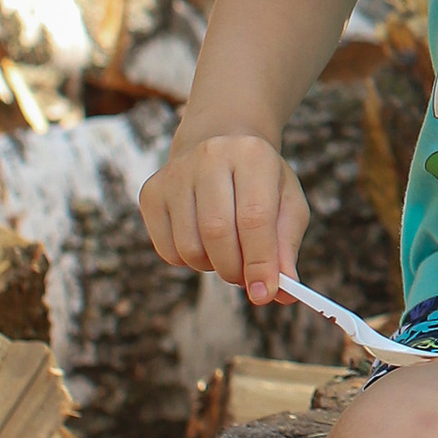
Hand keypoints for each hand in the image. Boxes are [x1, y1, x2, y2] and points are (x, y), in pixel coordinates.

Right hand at [139, 129, 310, 305]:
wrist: (221, 143)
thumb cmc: (261, 182)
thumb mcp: (287, 205)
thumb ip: (286, 247)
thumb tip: (281, 293)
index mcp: (252, 155)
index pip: (254, 218)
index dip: (260, 262)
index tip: (265, 294)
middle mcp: (209, 156)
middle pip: (217, 232)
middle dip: (235, 269)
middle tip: (246, 279)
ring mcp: (175, 173)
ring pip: (190, 247)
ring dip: (213, 266)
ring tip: (228, 253)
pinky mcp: (151, 192)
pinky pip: (167, 250)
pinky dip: (189, 262)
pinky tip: (203, 242)